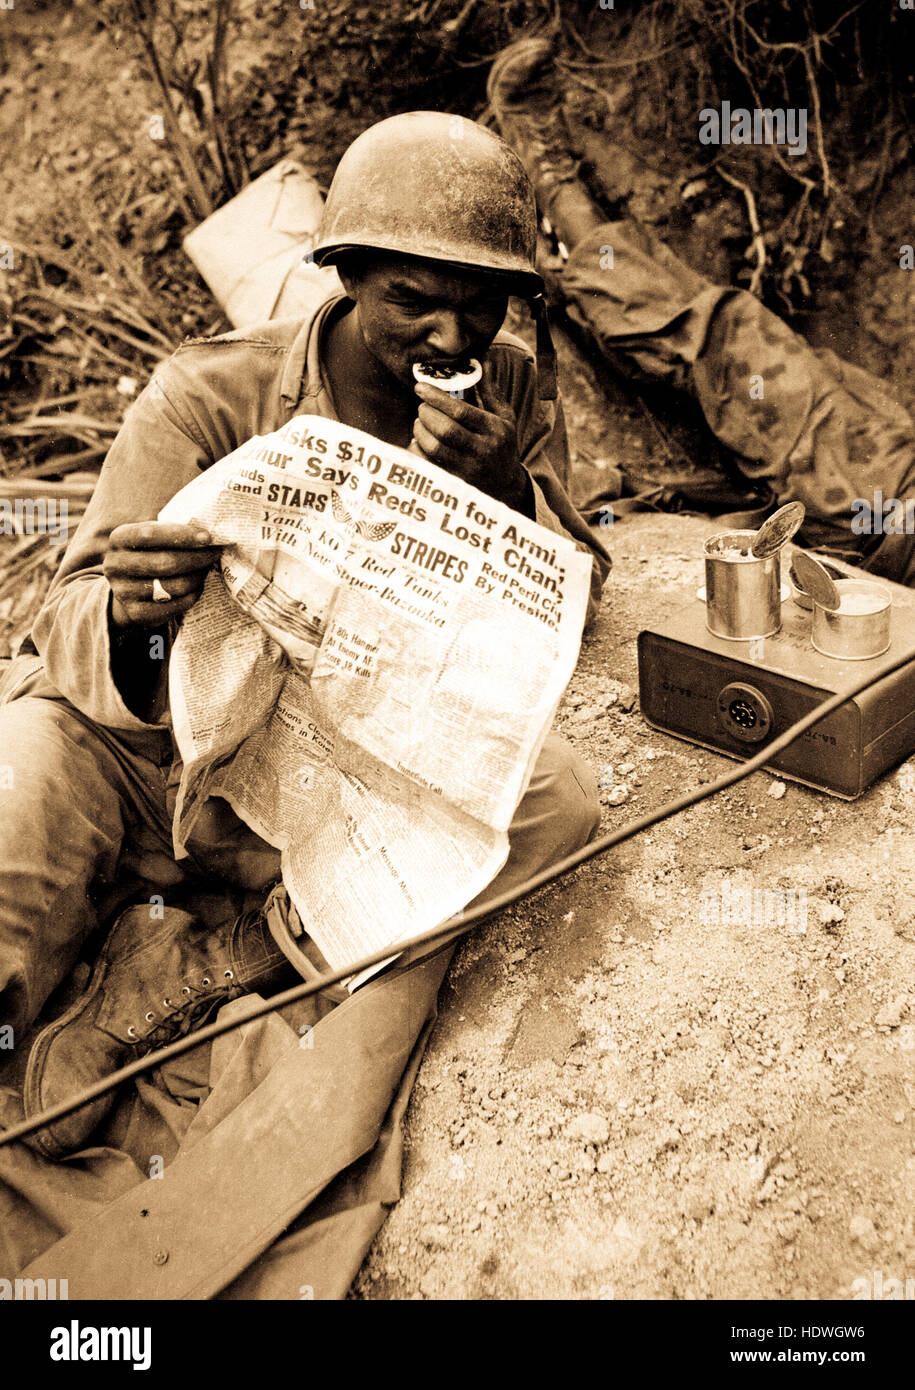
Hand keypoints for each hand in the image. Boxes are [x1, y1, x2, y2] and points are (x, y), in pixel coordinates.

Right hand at [104, 522, 220, 628]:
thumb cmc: (148, 554)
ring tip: (207, 568)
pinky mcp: (136, 613)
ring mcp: (123, 592)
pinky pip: (175, 605)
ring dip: (198, 577)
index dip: (181, 535)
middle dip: (196, 558)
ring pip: (173, 586)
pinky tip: (198, 585)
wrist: (128, 588)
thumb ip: (171, 532)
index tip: (208, 537)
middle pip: (165, 562)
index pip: (149, 534)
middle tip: (215, 553)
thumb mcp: (151, 538)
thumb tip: (209, 535)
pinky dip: (192, 594)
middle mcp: (115, 565)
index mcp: (118, 538)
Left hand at [412, 372, 527, 509]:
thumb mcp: (504, 417)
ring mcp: (469, 469)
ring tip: (419, 422)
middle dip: (426, 414)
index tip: (420, 388)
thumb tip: (481, 360)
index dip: (437, 398)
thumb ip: (489, 391)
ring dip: (420, 431)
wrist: (506, 485)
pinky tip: (418, 442)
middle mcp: (482, 450)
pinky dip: (418, 450)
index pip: (461, 411)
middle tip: (421, 407)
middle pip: (446, 429)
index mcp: (494, 430)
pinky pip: (428, 465)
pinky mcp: (456, 482)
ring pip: (435, 448)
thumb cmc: (502, 445)